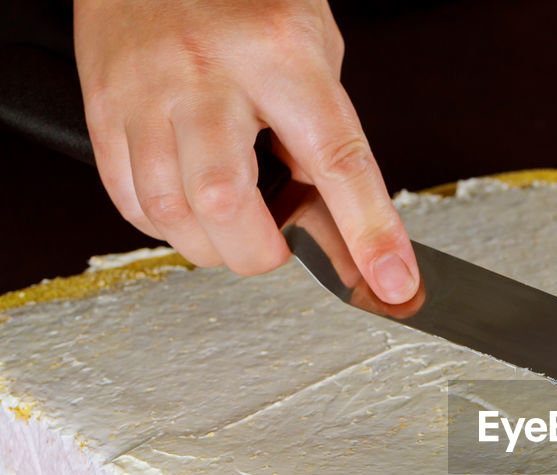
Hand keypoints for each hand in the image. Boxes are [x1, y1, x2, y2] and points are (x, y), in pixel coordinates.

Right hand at [74, 0, 418, 301]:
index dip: (369, 231)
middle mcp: (208, 72)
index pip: (337, 160)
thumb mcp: (313, 50)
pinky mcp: (104, 106)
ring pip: (170, 209)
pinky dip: (167, 225)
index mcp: (281, 55)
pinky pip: (129, 198)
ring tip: (233, 224)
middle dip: (259, 251)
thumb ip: (324, 134)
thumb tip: (340, 227)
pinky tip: (190, 207)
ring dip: (211, 244)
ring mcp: (147, 90)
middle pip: (226, 200)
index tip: (392, 282)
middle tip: (277, 245)